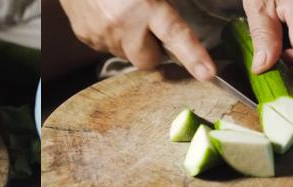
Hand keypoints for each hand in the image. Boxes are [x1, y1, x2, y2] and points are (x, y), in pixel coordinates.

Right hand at [58, 0, 215, 79]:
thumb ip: (162, 4)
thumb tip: (174, 26)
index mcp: (145, 6)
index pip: (175, 35)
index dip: (193, 55)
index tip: (207, 73)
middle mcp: (123, 25)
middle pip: (147, 61)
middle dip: (153, 50)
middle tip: (151, 28)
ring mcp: (101, 34)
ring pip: (126, 54)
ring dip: (130, 41)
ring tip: (123, 12)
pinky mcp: (85, 36)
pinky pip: (106, 46)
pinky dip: (112, 35)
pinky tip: (107, 13)